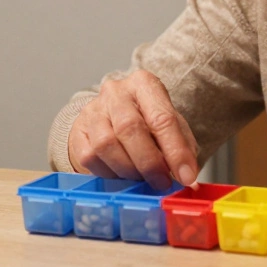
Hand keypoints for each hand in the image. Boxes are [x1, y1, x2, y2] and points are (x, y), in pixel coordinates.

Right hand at [68, 70, 199, 190]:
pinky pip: (90, 157)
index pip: (162, 117)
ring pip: (106, 144)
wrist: (111, 116)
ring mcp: (93, 110)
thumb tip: (188, 177)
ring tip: (141, 179)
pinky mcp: (78, 130)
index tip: (186, 176)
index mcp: (144, 84)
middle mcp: (116, 92)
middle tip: (161, 183)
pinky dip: (109, 173)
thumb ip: (182, 148)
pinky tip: (121, 175)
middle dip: (149, 163)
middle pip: (130, 128)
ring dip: (128, 170)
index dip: (175, 151)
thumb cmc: (147, 122)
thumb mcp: (171, 127)